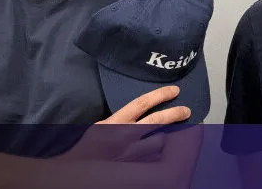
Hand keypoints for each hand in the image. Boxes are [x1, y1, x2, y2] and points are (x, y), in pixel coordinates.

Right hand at [59, 86, 190, 161]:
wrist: (75, 171)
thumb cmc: (86, 149)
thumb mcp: (102, 127)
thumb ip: (120, 119)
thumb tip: (140, 112)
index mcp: (115, 122)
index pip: (141, 103)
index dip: (160, 95)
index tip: (174, 90)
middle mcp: (125, 136)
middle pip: (157, 120)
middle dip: (175, 114)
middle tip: (186, 111)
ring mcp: (131, 153)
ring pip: (158, 142)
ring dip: (161, 140)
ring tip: (163, 138)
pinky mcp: (134, 166)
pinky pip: (152, 158)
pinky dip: (154, 155)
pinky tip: (153, 154)